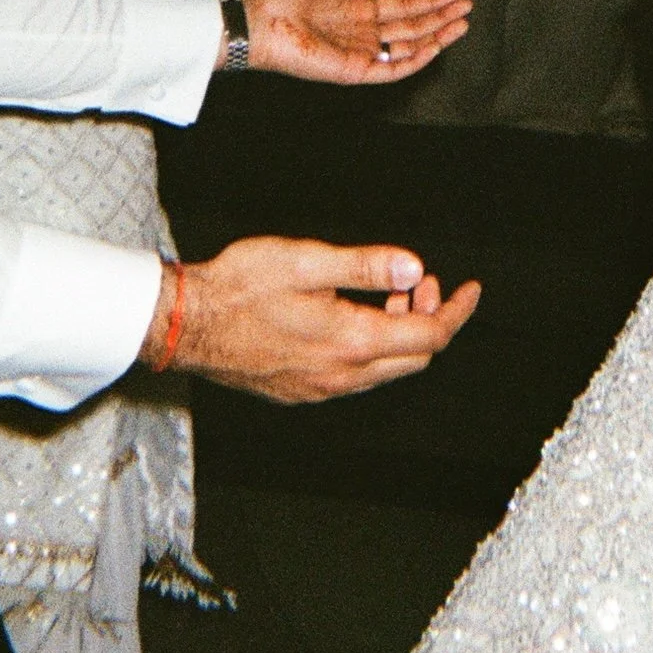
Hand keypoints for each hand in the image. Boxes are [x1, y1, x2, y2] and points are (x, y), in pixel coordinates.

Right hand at [146, 235, 481, 402]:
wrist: (185, 325)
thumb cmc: (239, 288)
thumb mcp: (307, 260)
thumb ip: (366, 266)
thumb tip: (412, 268)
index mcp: (351, 343)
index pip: (428, 337)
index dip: (454, 311)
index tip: (468, 290)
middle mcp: (341, 376)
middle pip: (413, 359)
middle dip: (428, 319)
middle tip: (419, 282)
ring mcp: (319, 389)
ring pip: (384, 370)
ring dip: (398, 334)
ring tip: (387, 295)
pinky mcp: (300, 392)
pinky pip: (355, 378)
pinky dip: (370, 349)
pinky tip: (351, 318)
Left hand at [240, 0, 471, 84]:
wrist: (257, 17)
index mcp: (353, 11)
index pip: (400, 7)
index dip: (427, 1)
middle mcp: (359, 34)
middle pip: (411, 27)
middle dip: (440, 17)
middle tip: (468, 8)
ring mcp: (358, 54)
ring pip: (408, 48)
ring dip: (437, 36)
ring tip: (463, 24)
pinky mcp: (353, 71)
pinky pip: (392, 70)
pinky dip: (416, 59)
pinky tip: (437, 46)